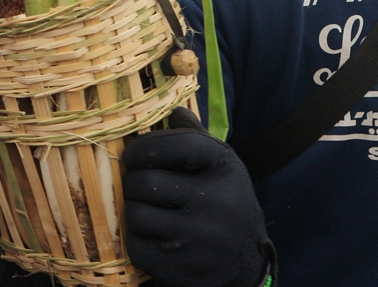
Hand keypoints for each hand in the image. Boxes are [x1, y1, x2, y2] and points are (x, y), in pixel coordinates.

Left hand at [123, 108, 273, 286]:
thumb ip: (195, 138)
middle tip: (139, 188)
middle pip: (144, 183)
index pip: (177, 145)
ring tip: (148, 211)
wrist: (245, 261)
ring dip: (133, 212)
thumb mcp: (220, 167)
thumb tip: (173, 109)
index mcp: (226, 169)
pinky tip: (155, 237)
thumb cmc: (223, 203)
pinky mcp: (182, 268)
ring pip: (135, 215)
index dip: (144, 147)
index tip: (131, 155)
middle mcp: (218, 203)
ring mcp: (200, 239)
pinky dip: (137, 240)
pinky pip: (135, 246)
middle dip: (133, 183)